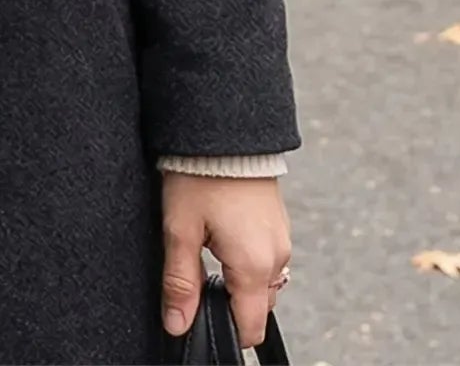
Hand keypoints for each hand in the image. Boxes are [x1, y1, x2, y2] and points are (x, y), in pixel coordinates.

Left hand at [161, 173, 291, 347]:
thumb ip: (180, 282)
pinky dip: (245, 259)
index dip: (223, 331)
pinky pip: (266, 258)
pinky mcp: (278, 224)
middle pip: (257, 306)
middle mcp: (276, 257)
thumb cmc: (200, 174)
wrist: (221, 128)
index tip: (198, 322)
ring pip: (262, 282)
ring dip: (237, 280)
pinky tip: (219, 236)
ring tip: (205, 251)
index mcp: (254, 265)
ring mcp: (282, 239)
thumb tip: (177, 324)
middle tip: (194, 277)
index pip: (250, 327)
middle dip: (228, 303)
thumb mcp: (180, 229)